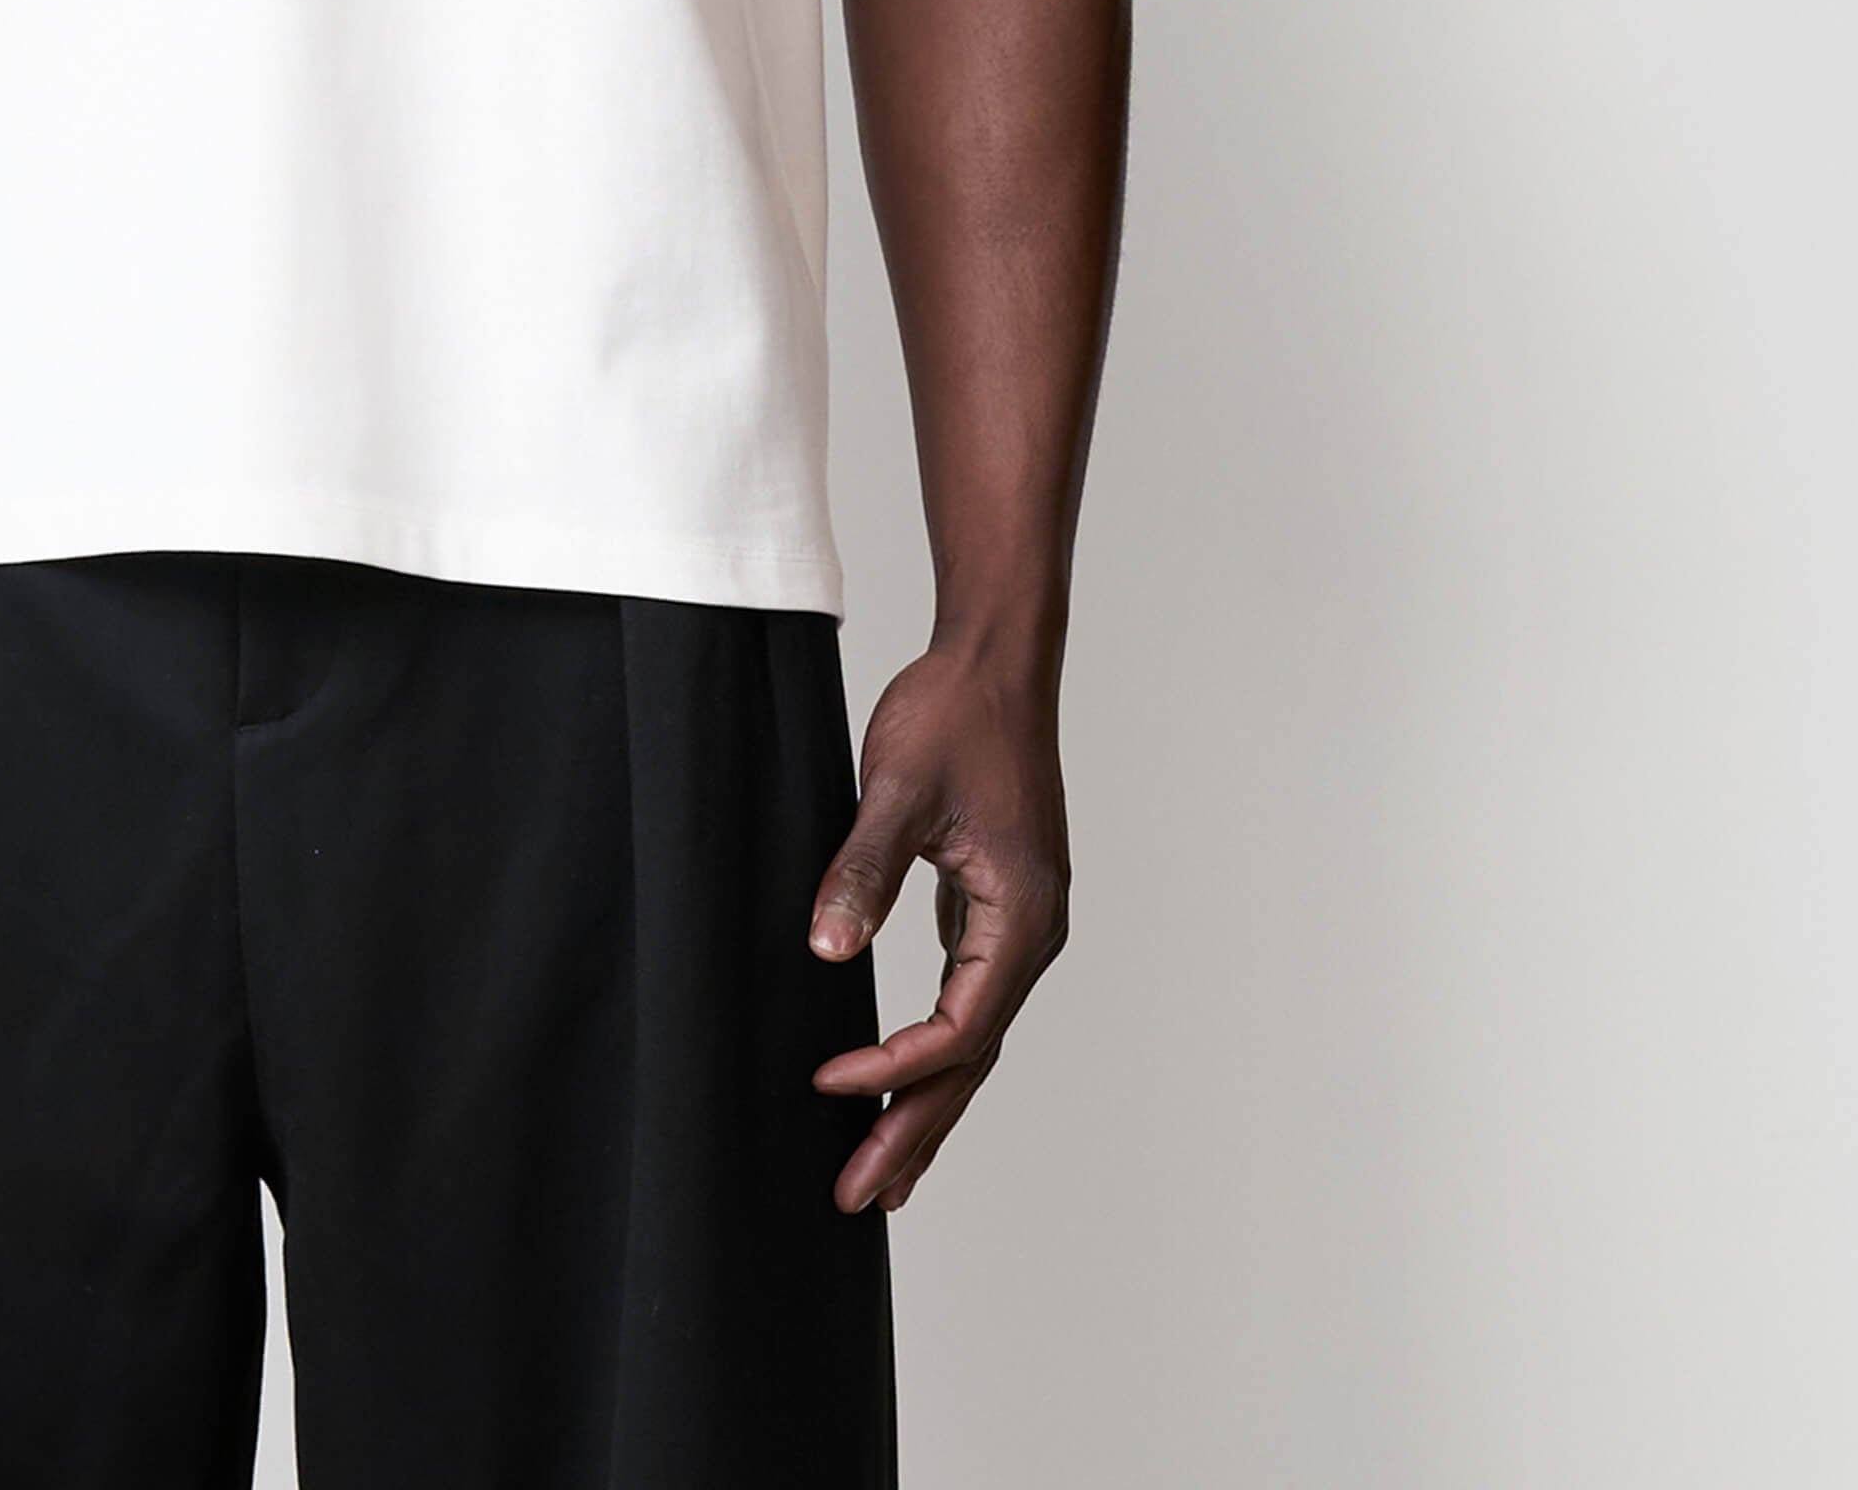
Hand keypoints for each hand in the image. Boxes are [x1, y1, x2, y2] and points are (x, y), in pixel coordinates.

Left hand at [803, 641, 1072, 1216]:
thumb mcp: (899, 788)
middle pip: (972, 1059)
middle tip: (858, 1199)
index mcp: (1023, 917)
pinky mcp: (996, 909)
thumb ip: (864, 869)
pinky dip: (930, 1049)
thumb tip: (825, 950)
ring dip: (924, 1104)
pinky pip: (965, 1001)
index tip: (827, 1085)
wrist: (995, 659)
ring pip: (972, 1039)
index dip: (894, 1066)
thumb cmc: (955, 713)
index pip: (960, 1027)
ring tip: (878, 1175)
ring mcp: (1018, 926)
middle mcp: (1032, 935)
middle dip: (915, 1130)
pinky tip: (896, 1079)